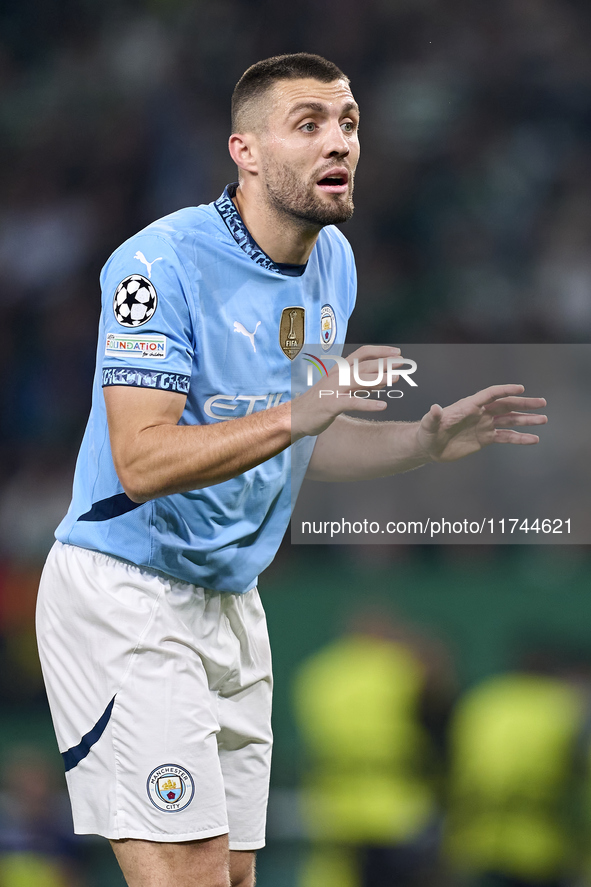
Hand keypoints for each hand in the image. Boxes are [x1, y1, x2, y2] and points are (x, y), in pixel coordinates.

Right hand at [291, 345, 401, 438]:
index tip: (397, 352)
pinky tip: (383, 406)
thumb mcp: (340, 388)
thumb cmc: (319, 402)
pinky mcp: (332, 405)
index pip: (362, 353)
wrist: (295, 416)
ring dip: (380, 379)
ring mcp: (334, 389)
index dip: (380, 351)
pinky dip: (368, 404)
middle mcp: (337, 376)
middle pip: (364, 365)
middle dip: (385, 363)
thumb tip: (382, 379)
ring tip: (397, 378)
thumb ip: (360, 383)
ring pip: (360, 381)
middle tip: (403, 363)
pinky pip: (353, 403)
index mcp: (339, 369)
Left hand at [416, 384, 546, 462]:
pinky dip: (520, 438)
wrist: (430, 446)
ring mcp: (485, 425)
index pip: (490, 394)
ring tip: (543, 419)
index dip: (504, 390)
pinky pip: (506, 436)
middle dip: (524, 403)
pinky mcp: (486, 438)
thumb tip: (434, 407)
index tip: (520, 388)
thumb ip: (433, 417)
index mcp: (468, 406)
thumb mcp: (428, 425)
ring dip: (527, 420)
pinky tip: (534, 439)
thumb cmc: (427, 432)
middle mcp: (480, 413)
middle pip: (506, 405)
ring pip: (510, 420)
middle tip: (542, 402)